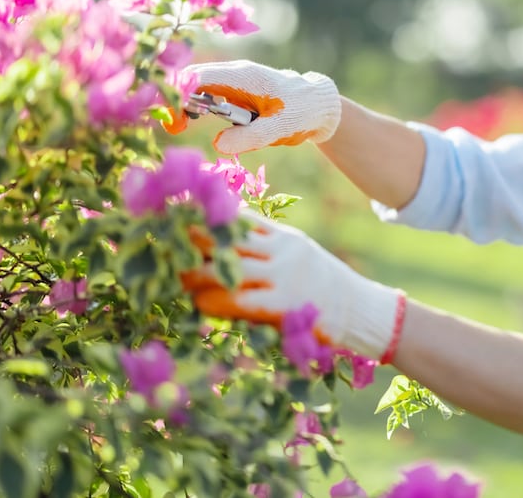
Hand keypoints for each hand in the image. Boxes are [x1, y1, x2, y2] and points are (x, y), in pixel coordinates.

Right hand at [166, 60, 341, 153]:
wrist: (319, 106)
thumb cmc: (301, 113)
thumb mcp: (278, 128)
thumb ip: (249, 136)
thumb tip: (218, 144)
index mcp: (243, 76)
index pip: (198, 76)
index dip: (178, 93)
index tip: (172, 118)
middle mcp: (235, 73)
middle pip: (193, 79)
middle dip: (176, 100)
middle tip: (174, 127)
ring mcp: (234, 81)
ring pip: (199, 86)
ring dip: (186, 103)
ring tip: (181, 124)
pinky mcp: (236, 91)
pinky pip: (209, 94)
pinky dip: (198, 105)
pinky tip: (195, 119)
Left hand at [183, 209, 405, 360]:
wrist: (360, 311)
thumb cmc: (322, 288)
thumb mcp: (296, 257)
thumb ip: (265, 249)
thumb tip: (222, 247)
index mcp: (283, 237)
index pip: (239, 218)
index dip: (205, 215)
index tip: (174, 212)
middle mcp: (283, 250)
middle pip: (229, 238)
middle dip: (194, 239)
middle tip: (162, 240)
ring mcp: (285, 276)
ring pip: (231, 267)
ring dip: (198, 271)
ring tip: (173, 274)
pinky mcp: (286, 304)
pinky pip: (244, 299)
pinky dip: (218, 300)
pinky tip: (200, 302)